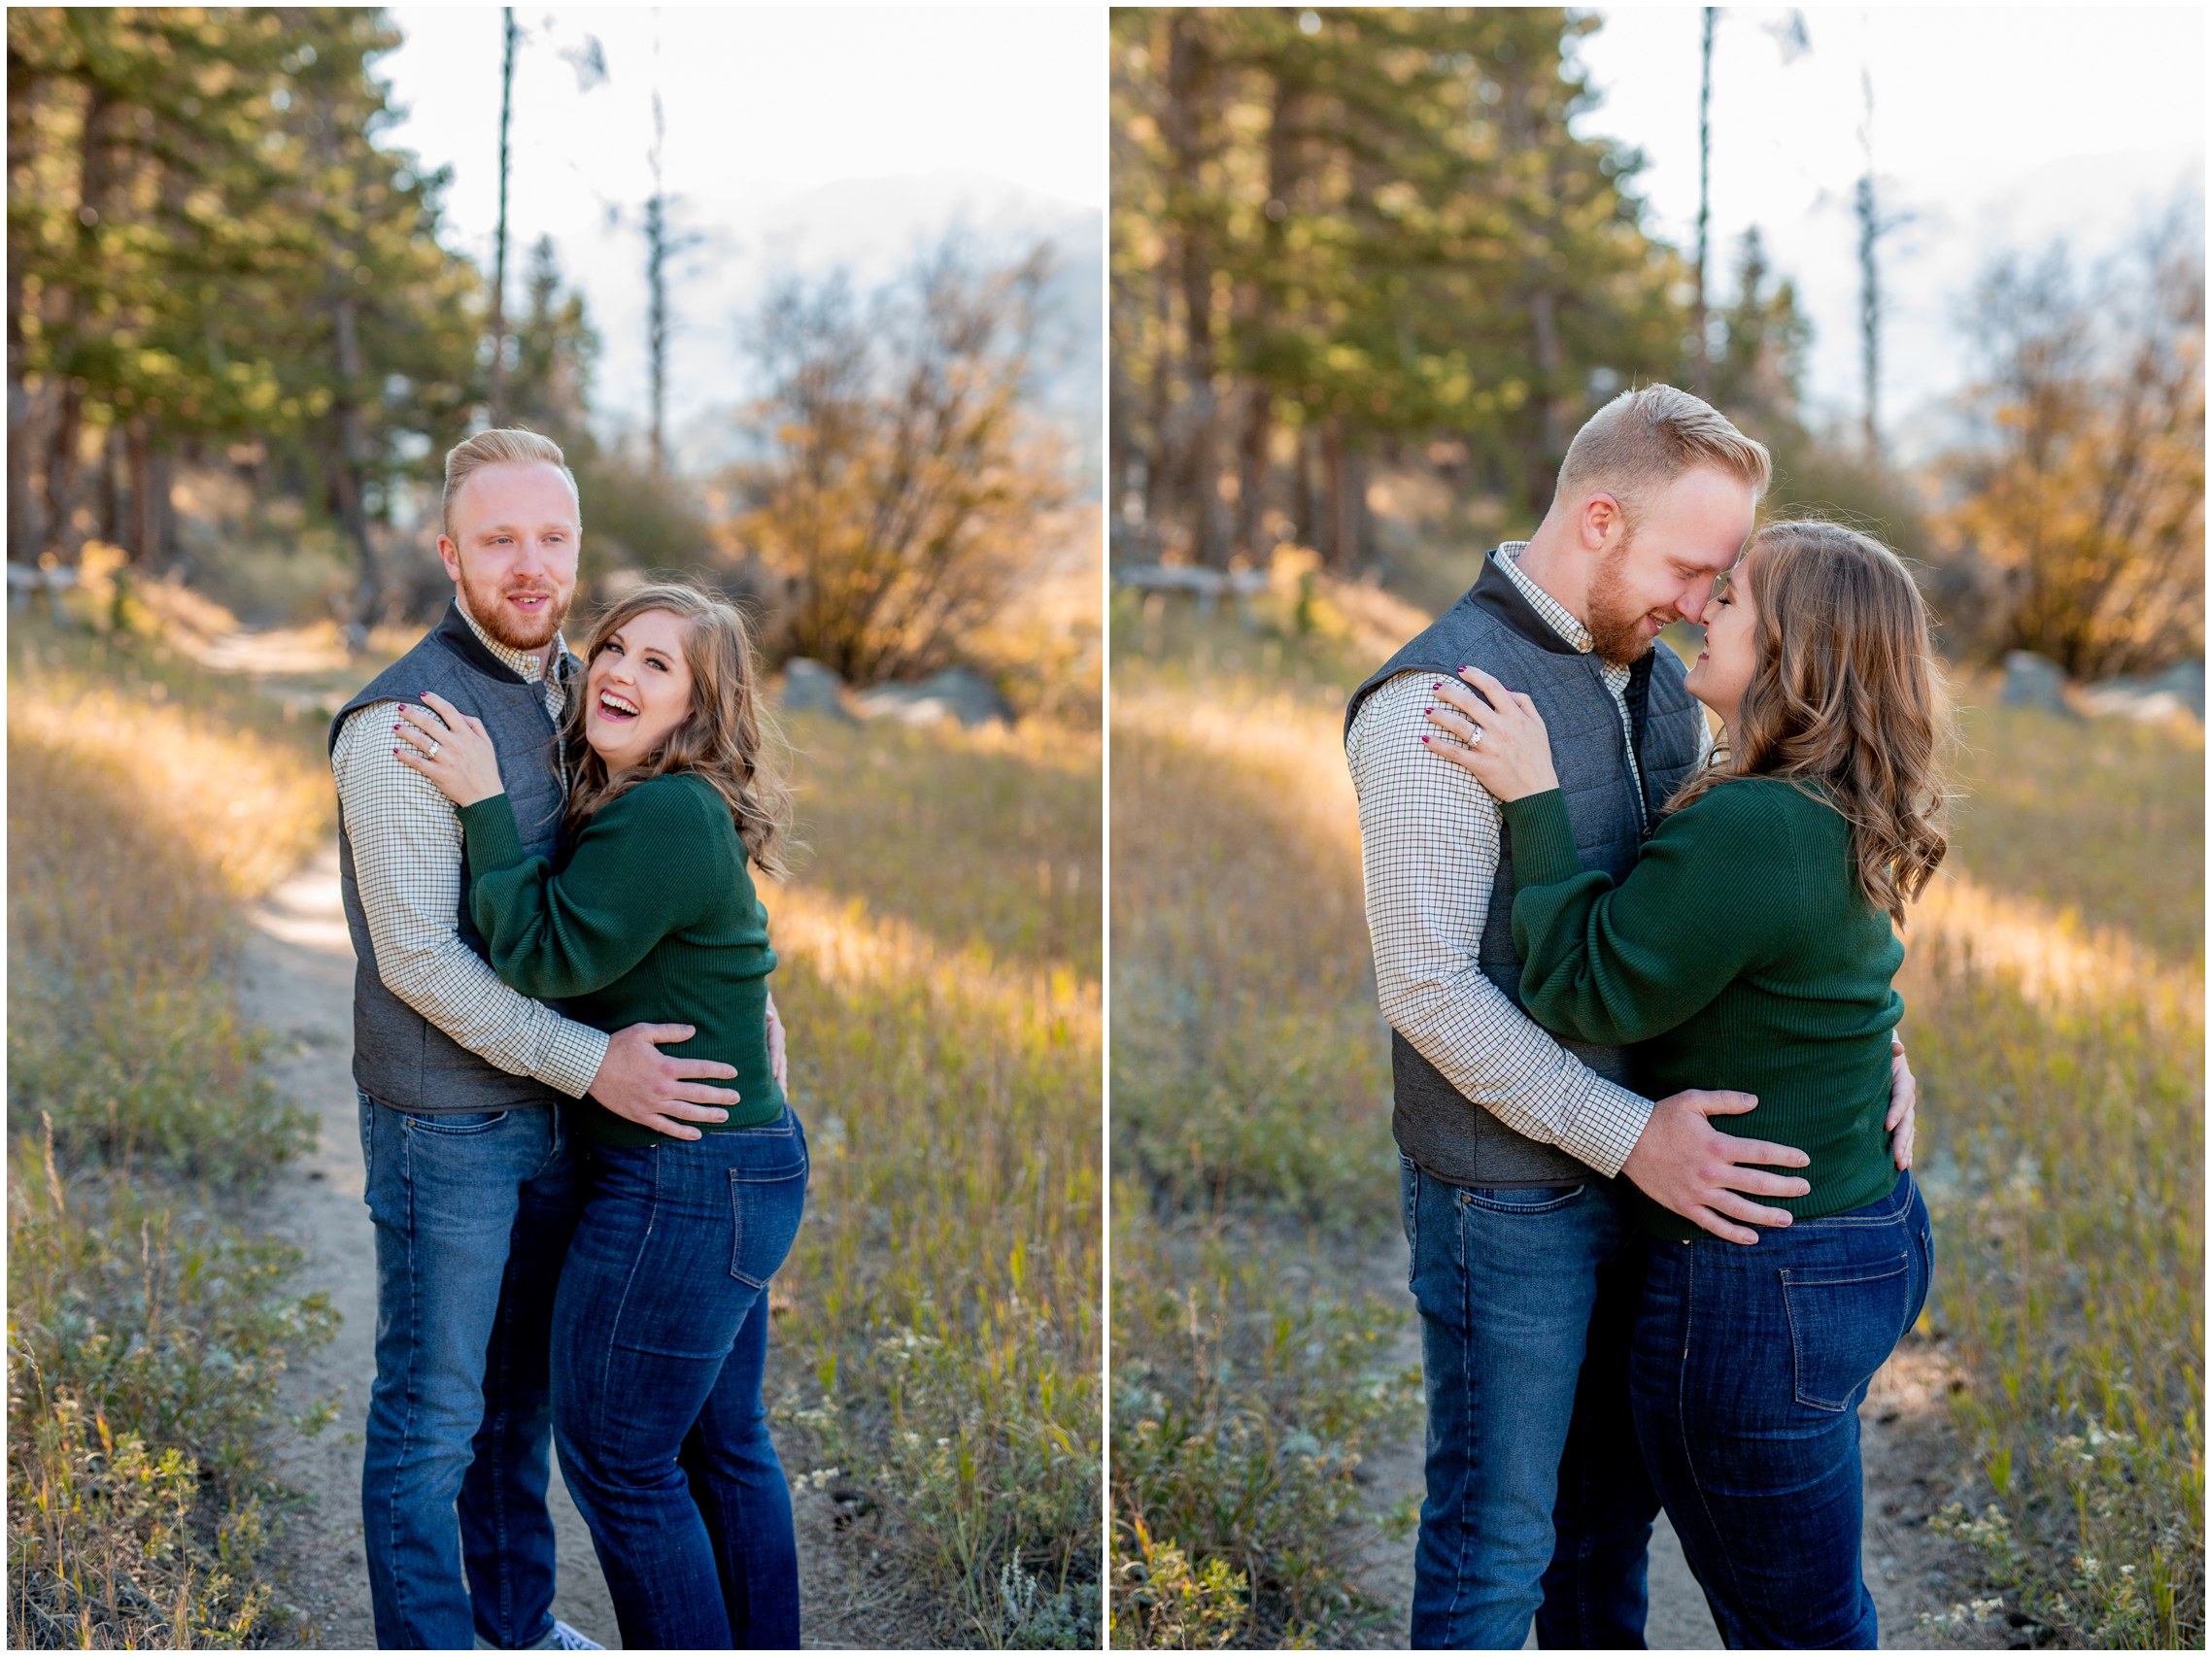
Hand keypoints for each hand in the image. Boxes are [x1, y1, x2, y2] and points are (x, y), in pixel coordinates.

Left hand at [393, 691, 504, 807]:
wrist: (486, 796)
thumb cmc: (486, 769)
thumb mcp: (487, 744)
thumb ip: (475, 725)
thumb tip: (460, 713)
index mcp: (467, 735)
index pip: (449, 711)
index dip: (434, 700)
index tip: (422, 694)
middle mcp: (456, 744)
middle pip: (429, 723)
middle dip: (412, 713)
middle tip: (400, 708)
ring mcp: (446, 759)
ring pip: (421, 741)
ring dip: (405, 732)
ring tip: (395, 727)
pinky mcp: (439, 774)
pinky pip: (418, 762)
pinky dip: (405, 756)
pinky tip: (395, 750)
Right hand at [588, 1022, 739, 1140]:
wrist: (590, 1067)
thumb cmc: (617, 1046)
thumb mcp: (644, 1031)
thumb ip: (670, 1031)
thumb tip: (693, 1030)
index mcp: (666, 1066)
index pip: (700, 1069)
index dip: (719, 1070)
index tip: (734, 1073)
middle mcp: (663, 1088)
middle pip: (699, 1094)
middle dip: (720, 1096)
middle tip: (736, 1098)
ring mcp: (653, 1104)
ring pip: (687, 1113)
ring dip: (708, 1115)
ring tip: (724, 1116)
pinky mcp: (641, 1116)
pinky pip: (665, 1127)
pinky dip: (682, 1133)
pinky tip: (697, 1135)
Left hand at [764, 991, 788, 1093]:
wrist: (755, 1000)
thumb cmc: (751, 1003)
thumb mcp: (757, 1004)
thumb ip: (762, 1008)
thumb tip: (769, 1016)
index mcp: (774, 1029)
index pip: (776, 1048)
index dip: (775, 1062)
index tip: (772, 1076)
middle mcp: (778, 1039)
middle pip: (781, 1062)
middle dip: (781, 1079)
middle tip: (782, 1096)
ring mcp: (776, 1046)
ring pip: (780, 1067)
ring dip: (781, 1082)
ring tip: (782, 1099)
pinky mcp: (771, 1050)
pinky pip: (775, 1066)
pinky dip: (775, 1079)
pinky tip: (774, 1093)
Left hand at [1420, 666, 1559, 801]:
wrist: (1537, 792)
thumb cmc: (1537, 757)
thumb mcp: (1539, 726)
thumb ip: (1525, 704)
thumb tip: (1506, 689)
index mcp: (1516, 717)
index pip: (1493, 688)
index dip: (1476, 675)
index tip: (1461, 669)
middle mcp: (1502, 729)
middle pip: (1470, 703)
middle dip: (1450, 692)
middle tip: (1435, 687)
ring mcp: (1490, 747)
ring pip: (1460, 726)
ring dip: (1440, 716)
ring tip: (1427, 711)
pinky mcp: (1481, 765)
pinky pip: (1455, 752)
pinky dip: (1438, 745)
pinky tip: (1425, 738)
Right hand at [1620, 1089, 1811, 1245]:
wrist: (1626, 1140)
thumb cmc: (1661, 1117)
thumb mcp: (1693, 1100)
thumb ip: (1725, 1100)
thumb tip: (1755, 1100)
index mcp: (1716, 1145)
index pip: (1761, 1152)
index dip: (1786, 1156)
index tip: (1804, 1160)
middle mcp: (1711, 1172)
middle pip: (1757, 1183)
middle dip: (1785, 1187)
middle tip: (1805, 1189)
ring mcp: (1698, 1192)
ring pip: (1740, 1209)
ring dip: (1766, 1215)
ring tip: (1788, 1218)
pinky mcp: (1684, 1206)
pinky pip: (1712, 1224)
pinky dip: (1733, 1233)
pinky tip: (1752, 1237)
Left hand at [1887, 1034, 1916, 1170]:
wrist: (1881, 1055)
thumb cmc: (1877, 1049)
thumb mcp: (1882, 1046)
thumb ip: (1889, 1047)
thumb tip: (1898, 1047)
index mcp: (1903, 1079)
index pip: (1901, 1097)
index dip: (1896, 1111)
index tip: (1887, 1126)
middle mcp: (1907, 1096)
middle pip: (1907, 1120)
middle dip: (1902, 1140)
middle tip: (1897, 1157)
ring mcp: (1906, 1109)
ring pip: (1908, 1131)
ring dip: (1905, 1149)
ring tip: (1902, 1165)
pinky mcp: (1900, 1117)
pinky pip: (1906, 1135)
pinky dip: (1905, 1149)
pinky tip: (1903, 1164)